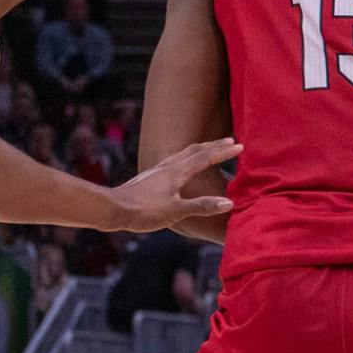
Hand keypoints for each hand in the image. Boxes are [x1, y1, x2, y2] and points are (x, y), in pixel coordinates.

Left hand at [110, 137, 241, 230]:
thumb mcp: (176, 211)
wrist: (112, 209)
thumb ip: (202, 206)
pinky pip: (174, 160)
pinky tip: (181, 164)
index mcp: (178, 172)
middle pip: (195, 150)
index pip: (206, 158)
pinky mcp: (151, 176)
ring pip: (183, 153)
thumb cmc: (144, 211)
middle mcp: (168, 167)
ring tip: (209, 147)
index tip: (240, 146)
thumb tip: (229, 202)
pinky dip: (186, 156)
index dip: (223, 152)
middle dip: (214, 145)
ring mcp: (158, 170)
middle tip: (230, 141)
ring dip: (200, 149)